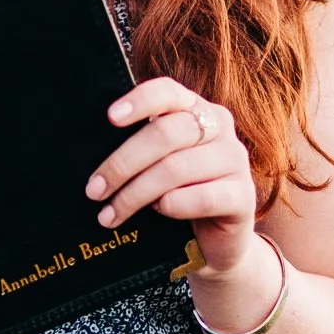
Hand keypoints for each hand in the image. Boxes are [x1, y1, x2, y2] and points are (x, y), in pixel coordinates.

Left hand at [84, 76, 257, 278]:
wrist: (216, 240)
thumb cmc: (178, 192)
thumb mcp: (158, 162)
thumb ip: (140, 146)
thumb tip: (90, 148)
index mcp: (196, 108)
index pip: (167, 92)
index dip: (139, 101)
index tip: (110, 118)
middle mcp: (220, 127)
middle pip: (165, 135)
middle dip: (122, 164)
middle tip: (94, 189)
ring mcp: (236, 160)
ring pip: (175, 169)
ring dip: (136, 193)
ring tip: (111, 213)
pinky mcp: (243, 196)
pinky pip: (201, 197)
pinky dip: (172, 206)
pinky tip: (159, 212)